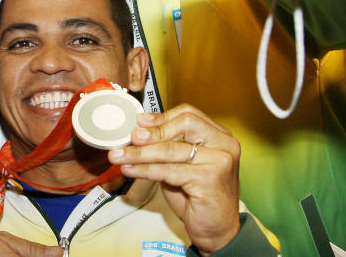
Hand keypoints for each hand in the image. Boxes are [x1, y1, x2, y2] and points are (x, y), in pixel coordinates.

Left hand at [108, 104, 240, 255]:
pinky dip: (145, 169)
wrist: (217, 231)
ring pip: (171, 150)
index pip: (189, 115)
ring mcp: (219, 160)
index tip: (140, 122)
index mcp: (220, 136)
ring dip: (141, 153)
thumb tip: (139, 132)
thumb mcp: (182, 165)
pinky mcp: (209, 179)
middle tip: (131, 137)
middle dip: (153, 132)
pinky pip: (169, 170)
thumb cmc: (199, 197)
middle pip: (183, 125)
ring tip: (120, 155)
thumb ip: (168, 147)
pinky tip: (130, 170)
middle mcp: (224, 144)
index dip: (162, 117)